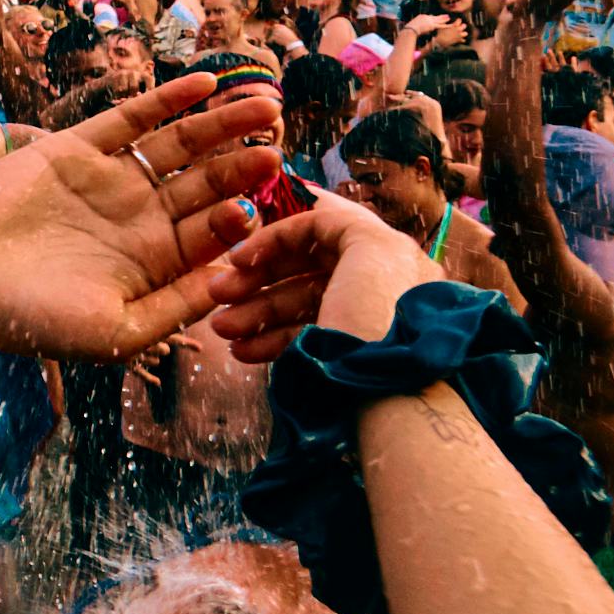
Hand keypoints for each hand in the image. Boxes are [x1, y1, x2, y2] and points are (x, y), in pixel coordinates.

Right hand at [0, 73, 287, 359]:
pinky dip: (165, 100)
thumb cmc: (33, 319)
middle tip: (279, 146)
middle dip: (244, 163)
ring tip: (264, 104)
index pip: (213, 232)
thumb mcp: (119, 330)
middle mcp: (137, 217)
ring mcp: (108, 180)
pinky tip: (203, 84)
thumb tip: (237, 279)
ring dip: (220, 124)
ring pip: (178, 145)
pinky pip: (128, 120)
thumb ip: (178, 305)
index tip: (262, 201)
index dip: (242, 213)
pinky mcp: (74, 150)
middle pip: (205, 183)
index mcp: (153, 262)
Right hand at [205, 191, 443, 364]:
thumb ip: (338, 221)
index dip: (274, 238)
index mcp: (388, 252)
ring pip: (297, 306)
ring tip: (221, 329)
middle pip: (302, 269)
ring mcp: (361, 320)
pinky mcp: (348, 354)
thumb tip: (311, 218)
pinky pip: (303, 338)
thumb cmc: (383, 317)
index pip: (321, 229)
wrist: (397, 395)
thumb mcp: (371, 249)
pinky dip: (269, 342)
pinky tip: (242, 351)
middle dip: (255, 280)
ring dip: (254, 314)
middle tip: (216, 294)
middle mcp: (377, 283)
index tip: (236, 257)